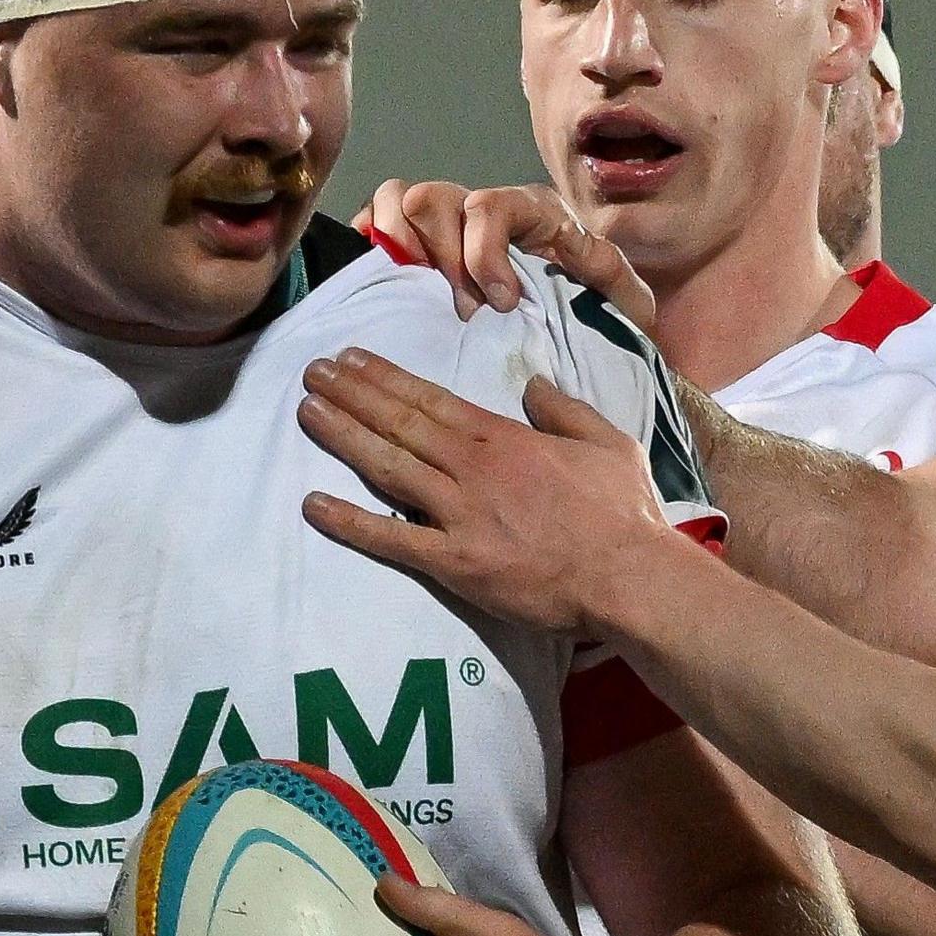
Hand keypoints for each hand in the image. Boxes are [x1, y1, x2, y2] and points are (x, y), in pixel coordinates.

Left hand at [300, 351, 681, 637]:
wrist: (629, 577)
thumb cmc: (624, 513)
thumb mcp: (608, 442)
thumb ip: (565, 410)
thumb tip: (533, 385)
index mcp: (505, 437)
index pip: (432, 399)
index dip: (386, 378)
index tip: (352, 359)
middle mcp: (472, 468)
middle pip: (400, 423)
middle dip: (352, 395)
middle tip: (312, 372)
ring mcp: (460, 514)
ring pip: (389, 467)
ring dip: (343, 437)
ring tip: (306, 411)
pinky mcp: (455, 562)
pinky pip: (392, 539)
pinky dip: (350, 522)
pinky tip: (312, 505)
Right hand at [361, 179, 655, 330]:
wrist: (564, 312)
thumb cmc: (585, 302)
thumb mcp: (613, 293)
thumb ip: (615, 279)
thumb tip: (606, 274)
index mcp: (529, 208)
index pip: (489, 206)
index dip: (484, 253)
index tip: (500, 303)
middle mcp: (480, 203)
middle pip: (433, 197)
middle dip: (441, 257)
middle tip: (463, 310)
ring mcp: (441, 216)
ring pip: (397, 198)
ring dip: (402, 249)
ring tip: (421, 295)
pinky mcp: (409, 235)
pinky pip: (372, 218)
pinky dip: (373, 244)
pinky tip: (389, 283)